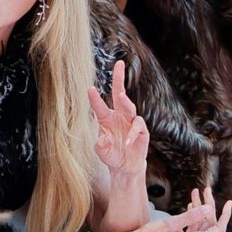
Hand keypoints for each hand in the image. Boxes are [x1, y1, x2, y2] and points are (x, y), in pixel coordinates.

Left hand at [89, 60, 147, 176]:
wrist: (126, 167)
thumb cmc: (111, 155)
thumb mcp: (102, 152)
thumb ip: (101, 146)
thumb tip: (104, 138)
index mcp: (106, 118)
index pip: (99, 106)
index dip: (94, 98)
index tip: (89, 88)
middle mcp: (119, 116)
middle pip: (119, 93)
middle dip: (119, 78)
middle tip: (119, 64)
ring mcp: (131, 122)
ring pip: (130, 106)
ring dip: (125, 101)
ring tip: (120, 97)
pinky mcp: (142, 131)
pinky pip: (138, 127)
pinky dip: (132, 133)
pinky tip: (127, 142)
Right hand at [123, 194, 231, 231]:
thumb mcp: (171, 223)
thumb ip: (192, 216)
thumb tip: (209, 208)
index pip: (218, 228)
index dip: (225, 215)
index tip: (228, 202)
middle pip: (208, 225)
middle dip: (208, 206)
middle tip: (205, 190)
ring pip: (199, 226)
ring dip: (198, 210)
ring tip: (194, 193)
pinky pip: (192, 230)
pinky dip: (192, 218)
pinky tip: (189, 206)